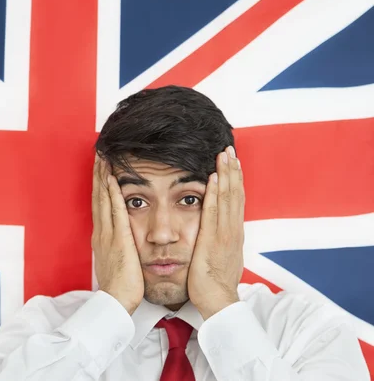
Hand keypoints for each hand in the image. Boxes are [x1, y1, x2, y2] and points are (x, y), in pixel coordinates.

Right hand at [92, 154, 143, 314]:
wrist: (116, 301)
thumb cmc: (121, 285)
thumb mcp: (117, 260)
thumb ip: (118, 245)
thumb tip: (122, 237)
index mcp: (102, 237)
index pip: (100, 205)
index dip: (99, 185)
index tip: (101, 169)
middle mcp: (101, 232)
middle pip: (98, 197)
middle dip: (98, 175)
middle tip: (99, 154)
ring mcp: (107, 235)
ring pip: (103, 200)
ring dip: (103, 178)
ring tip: (104, 159)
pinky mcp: (117, 240)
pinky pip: (115, 212)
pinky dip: (112, 195)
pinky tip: (112, 180)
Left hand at [188, 146, 244, 319]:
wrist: (218, 301)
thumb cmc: (214, 281)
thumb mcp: (220, 255)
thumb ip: (219, 239)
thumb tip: (216, 229)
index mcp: (233, 233)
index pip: (236, 200)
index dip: (235, 180)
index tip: (233, 161)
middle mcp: (233, 230)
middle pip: (235, 194)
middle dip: (233, 170)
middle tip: (230, 148)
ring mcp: (225, 234)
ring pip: (228, 198)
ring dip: (226, 175)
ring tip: (224, 155)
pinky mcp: (213, 240)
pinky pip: (214, 213)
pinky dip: (215, 194)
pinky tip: (213, 179)